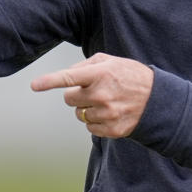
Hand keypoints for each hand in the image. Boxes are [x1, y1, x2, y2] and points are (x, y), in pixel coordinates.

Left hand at [31, 52, 153, 137]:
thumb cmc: (130, 76)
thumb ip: (86, 65)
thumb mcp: (111, 61)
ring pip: (79, 115)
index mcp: (100, 74)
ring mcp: (106, 114)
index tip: (34, 85)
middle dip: (76, 95)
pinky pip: (90, 128)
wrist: (157, 99)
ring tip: (105, 102)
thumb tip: (68, 75)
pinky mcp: (111, 129)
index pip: (69, 78)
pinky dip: (96, 121)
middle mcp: (101, 95)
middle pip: (69, 99)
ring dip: (87, 109)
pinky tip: (110, 114)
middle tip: (93, 91)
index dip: (49, 81)